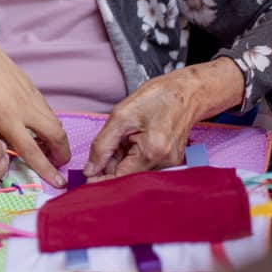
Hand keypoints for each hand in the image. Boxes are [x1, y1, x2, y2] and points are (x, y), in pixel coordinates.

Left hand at [0, 11, 70, 187]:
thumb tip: (8, 143)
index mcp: (7, 117)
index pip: (33, 150)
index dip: (47, 169)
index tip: (59, 184)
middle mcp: (24, 105)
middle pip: (56, 134)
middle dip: (62, 152)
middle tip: (57, 163)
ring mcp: (29, 91)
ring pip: (54, 118)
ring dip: (56, 136)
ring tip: (46, 147)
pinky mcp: (28, 81)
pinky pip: (45, 106)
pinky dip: (47, 120)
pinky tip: (35, 124)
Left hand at [84, 57, 245, 178]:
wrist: (186, 92)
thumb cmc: (156, 98)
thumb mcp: (121, 116)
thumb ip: (102, 145)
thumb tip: (89, 170)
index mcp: (153, 152)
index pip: (121, 179)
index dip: (101, 179)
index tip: (86, 176)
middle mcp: (164, 163)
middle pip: (127, 175)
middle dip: (110, 164)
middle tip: (107, 144)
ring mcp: (169, 162)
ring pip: (134, 170)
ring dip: (121, 159)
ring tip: (123, 136)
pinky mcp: (169, 159)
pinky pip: (143, 164)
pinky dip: (132, 155)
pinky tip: (132, 139)